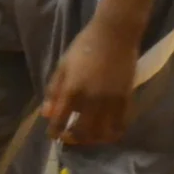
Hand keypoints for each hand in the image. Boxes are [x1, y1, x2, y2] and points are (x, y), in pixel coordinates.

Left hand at [43, 19, 138, 145]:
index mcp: (73, 89)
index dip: (54, 131)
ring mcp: (111, 101)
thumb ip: (54, 90)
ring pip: (101, 132)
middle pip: (81, 132)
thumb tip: (46, 114)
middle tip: (68, 137)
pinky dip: (112, 133)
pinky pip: (120, 124)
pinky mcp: (126, 99)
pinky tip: (106, 132)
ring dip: (92, 139)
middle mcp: (92, 99)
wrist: (115, 34)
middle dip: (72, 139)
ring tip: (87, 136)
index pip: (60, 120)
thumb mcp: (63, 65)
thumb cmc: (85, 46)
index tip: (53, 134)